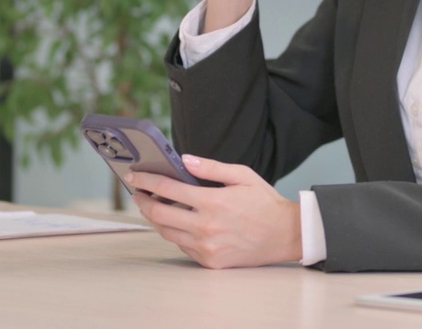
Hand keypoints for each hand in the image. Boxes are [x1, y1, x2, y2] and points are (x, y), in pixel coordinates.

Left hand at [127, 155, 301, 268]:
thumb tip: (184, 159)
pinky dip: (175, 232)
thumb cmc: (265, 203)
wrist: (286, 235)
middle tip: (138, 193)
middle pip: (158, 215)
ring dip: (156, 218)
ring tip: (154, 206)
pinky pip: (182, 246)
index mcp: (212, 202)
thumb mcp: (242, 176)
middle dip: (143, 201)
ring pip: (167, 232)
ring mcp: (206, 247)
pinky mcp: (210, 262)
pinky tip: (178, 222)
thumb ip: (210, 167)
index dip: (146, 181)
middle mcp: (205, 227)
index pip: (167, 189)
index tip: (135, 176)